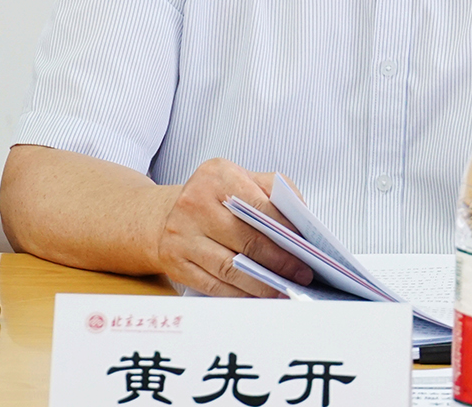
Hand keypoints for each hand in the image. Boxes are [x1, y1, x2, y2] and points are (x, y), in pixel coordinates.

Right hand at [155, 159, 314, 297]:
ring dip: (262, 283)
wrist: (166, 215)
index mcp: (217, 176)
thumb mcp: (240, 178)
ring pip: (230, 267)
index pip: (259, 206)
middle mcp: (195, 203)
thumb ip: (273, 190)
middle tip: (301, 274)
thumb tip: (301, 220)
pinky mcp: (175, 262)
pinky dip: (239, 294)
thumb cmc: (213, 198)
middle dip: (280, 261)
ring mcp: (181, 234)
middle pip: (246, 239)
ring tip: (284, 289)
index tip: (306, 247)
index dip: (285, 230)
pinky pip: (213, 285)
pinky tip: (257, 295)